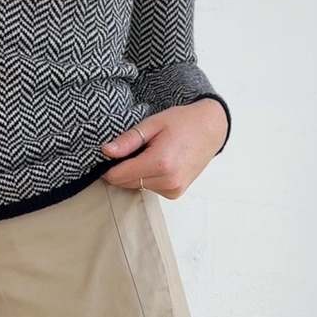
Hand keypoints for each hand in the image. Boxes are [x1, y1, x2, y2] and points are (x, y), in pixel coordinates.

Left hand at [99, 98, 227, 197]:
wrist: (211, 129)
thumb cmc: (183, 122)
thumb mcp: (153, 124)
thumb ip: (128, 140)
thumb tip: (106, 152)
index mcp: (160, 163)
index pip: (118, 176)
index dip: (108, 166)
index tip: (109, 154)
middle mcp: (168, 181)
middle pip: (125, 183)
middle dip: (122, 169)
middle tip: (132, 149)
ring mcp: (173, 189)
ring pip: (136, 186)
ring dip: (135, 174)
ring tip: (149, 154)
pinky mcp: (175, 193)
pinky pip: (149, 188)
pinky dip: (147, 178)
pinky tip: (158, 163)